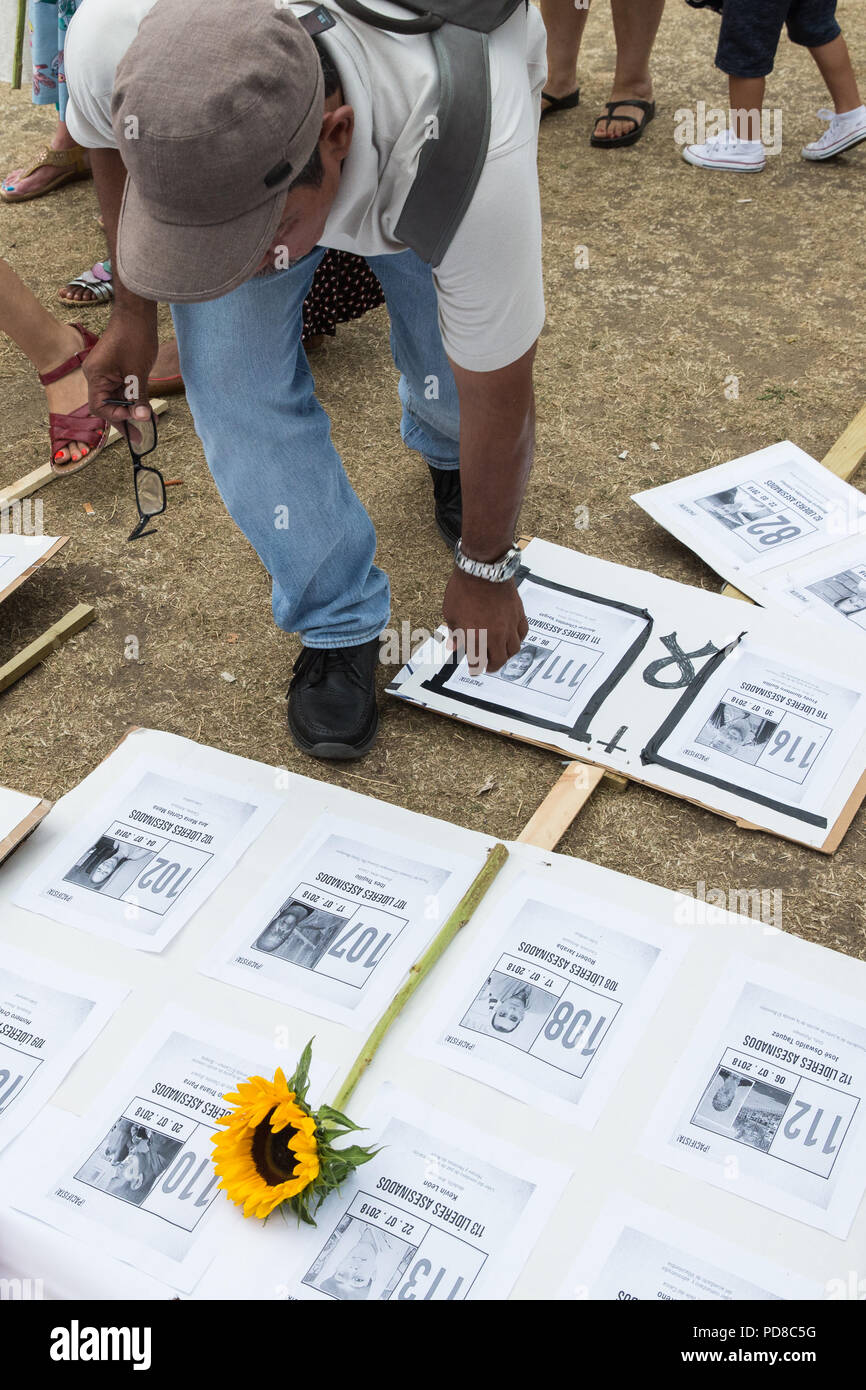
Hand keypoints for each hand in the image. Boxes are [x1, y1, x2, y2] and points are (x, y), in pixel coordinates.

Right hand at [83, 306, 158, 425]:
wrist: (137, 313)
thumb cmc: (135, 338)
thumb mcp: (139, 372)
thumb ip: (138, 397)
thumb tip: (142, 419)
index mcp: (95, 375)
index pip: (100, 407)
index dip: (117, 417)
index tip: (136, 419)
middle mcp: (95, 374)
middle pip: (107, 405)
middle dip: (124, 420)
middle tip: (139, 438)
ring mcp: (104, 371)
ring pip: (115, 398)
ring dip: (130, 410)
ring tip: (147, 424)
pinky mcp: (114, 368)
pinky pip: (121, 389)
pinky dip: (132, 399)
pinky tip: (144, 408)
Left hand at [442, 568, 528, 673]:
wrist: (483, 569)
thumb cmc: (463, 589)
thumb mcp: (450, 613)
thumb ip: (454, 632)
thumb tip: (455, 645)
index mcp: (474, 638)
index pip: (477, 663)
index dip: (475, 668)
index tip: (474, 668)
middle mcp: (494, 636)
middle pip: (499, 660)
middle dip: (492, 666)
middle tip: (488, 665)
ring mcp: (508, 626)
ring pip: (513, 650)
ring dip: (506, 655)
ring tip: (501, 653)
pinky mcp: (518, 615)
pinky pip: (522, 633)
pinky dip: (517, 639)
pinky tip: (512, 637)